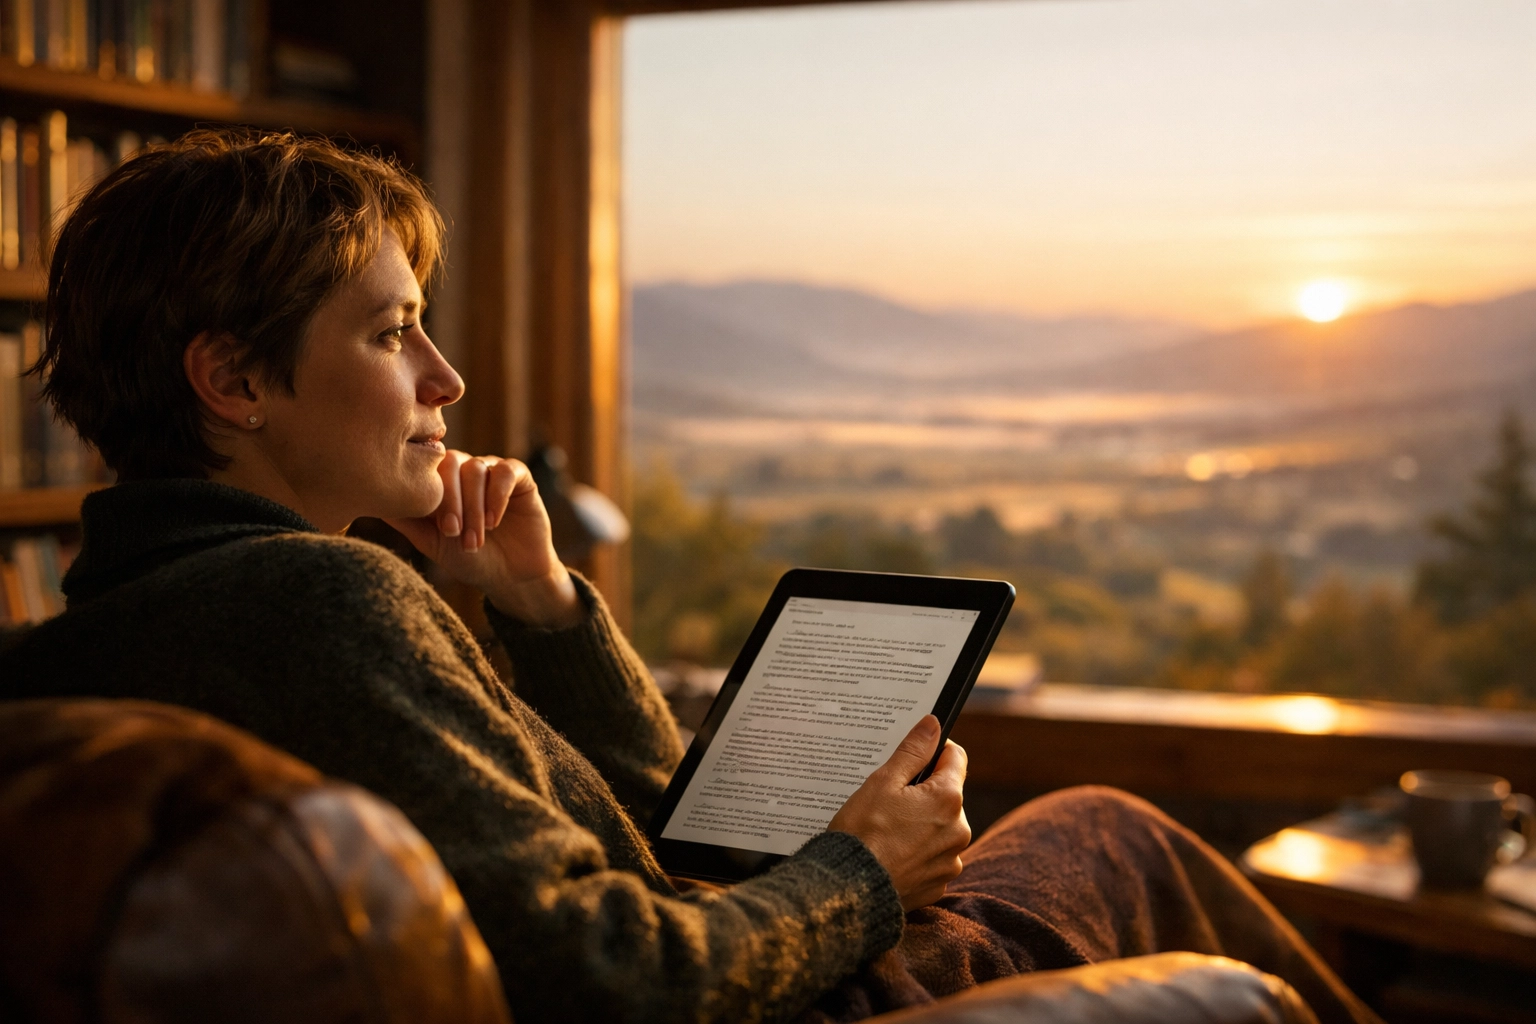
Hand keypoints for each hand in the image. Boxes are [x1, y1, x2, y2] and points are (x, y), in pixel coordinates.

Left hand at [385, 451, 583, 627]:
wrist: (511, 576)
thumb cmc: (469, 559)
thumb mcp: (431, 542)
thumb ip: (406, 519)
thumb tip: (369, 502)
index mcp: (442, 482)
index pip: (429, 470)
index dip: (436, 497)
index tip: (443, 531)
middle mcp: (465, 470)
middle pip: (452, 463)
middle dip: (454, 501)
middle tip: (456, 533)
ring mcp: (492, 471)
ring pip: (477, 469)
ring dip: (476, 508)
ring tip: (477, 538)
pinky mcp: (520, 476)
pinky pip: (506, 471)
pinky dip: (498, 496)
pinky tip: (496, 521)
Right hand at [828, 716, 970, 911]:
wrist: (849, 890)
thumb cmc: (861, 832)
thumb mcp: (882, 781)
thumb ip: (912, 751)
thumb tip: (933, 724)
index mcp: (948, 799)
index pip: (956, 758)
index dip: (933, 752)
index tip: (913, 758)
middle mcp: (959, 831)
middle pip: (948, 796)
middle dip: (924, 793)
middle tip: (889, 800)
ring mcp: (950, 861)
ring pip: (941, 828)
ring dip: (922, 824)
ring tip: (887, 830)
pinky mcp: (939, 885)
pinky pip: (933, 858)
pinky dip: (917, 852)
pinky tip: (891, 853)